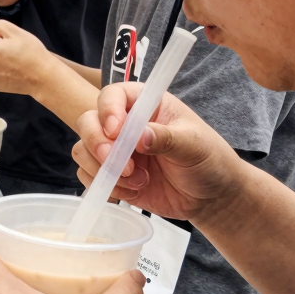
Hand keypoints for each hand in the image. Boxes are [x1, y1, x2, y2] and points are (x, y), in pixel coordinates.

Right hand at [73, 84, 244, 220]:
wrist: (211, 197)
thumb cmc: (209, 161)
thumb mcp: (195, 146)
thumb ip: (167, 138)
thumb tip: (140, 136)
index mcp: (147, 105)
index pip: (113, 95)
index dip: (108, 110)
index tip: (116, 131)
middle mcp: (125, 124)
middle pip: (88, 122)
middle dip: (97, 144)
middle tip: (120, 164)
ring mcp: (116, 150)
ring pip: (83, 150)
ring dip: (104, 169)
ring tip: (138, 180)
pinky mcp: (111, 175)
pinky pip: (89, 176)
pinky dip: (105, 186)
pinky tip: (133, 191)